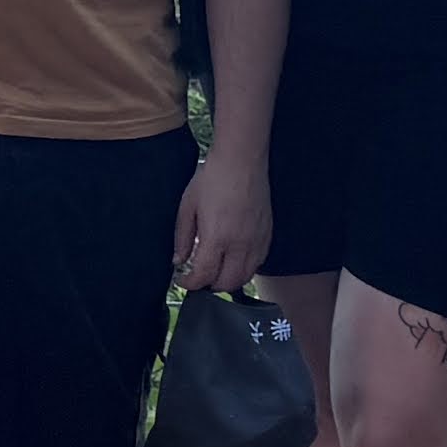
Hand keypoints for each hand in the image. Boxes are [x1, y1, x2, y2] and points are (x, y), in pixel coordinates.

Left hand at [171, 142, 272, 293]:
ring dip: (228, 281)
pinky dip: (244, 270)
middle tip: (198, 278)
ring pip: (244, 277)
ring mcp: (256, 241)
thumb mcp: (188, 206)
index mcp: (217, 237)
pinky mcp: (267, 235)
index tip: (182, 280)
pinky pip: (258, 264)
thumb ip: (182, 237)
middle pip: (226, 283)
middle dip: (208, 286)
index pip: (203, 276)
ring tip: (215, 272)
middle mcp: (239, 244)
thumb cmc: (213, 178)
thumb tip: (179, 261)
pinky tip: (233, 261)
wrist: (242, 160)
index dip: (189, 284)